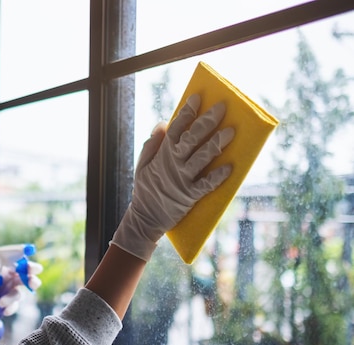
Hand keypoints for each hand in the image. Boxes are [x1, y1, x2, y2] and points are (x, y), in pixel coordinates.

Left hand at [0, 261, 41, 340]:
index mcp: (0, 270)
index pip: (16, 263)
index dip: (27, 263)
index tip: (34, 267)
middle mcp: (6, 280)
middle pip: (23, 277)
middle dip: (31, 279)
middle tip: (33, 282)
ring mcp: (6, 294)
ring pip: (18, 293)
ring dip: (14, 297)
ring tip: (1, 303)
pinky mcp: (5, 307)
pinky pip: (13, 306)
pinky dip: (11, 308)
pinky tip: (4, 311)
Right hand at [110, 94, 233, 260]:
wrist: (144, 219)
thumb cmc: (146, 189)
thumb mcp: (142, 165)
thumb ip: (152, 144)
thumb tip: (163, 123)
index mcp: (162, 154)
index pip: (176, 128)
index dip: (186, 112)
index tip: (197, 97)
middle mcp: (173, 164)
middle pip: (192, 138)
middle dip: (207, 121)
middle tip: (222, 107)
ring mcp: (182, 179)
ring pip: (202, 158)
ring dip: (216, 144)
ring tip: (231, 131)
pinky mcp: (189, 196)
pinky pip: (206, 185)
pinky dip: (217, 177)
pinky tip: (230, 168)